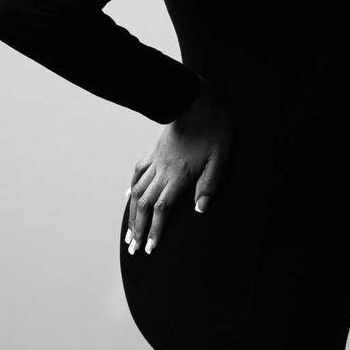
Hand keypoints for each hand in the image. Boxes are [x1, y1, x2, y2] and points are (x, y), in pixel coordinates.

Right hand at [124, 77, 233, 254]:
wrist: (197, 100)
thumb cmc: (214, 128)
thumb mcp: (220, 157)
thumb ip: (210, 184)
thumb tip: (200, 210)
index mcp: (180, 175)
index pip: (162, 209)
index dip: (155, 230)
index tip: (149, 249)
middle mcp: (163, 170)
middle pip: (145, 205)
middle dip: (139, 229)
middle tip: (133, 249)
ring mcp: (157, 160)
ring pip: (138, 191)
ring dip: (132, 213)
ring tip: (129, 232)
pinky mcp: (156, 150)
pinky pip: (139, 172)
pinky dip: (132, 187)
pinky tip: (129, 196)